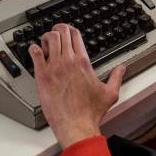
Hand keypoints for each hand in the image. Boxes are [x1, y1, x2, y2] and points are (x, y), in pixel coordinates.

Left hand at [30, 23, 125, 148]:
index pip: (75, 34)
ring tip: (46, 43)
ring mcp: (54, 67)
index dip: (70, 29)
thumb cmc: (90, 112)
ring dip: (46, 37)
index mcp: (83, 62)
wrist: (76, 126)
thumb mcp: (110, 93)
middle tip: (56, 33)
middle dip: (58, 29)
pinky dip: (33, 49)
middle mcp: (68, 61)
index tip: (68, 32)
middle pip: (61, 32)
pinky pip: (35, 54)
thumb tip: (122, 68)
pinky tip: (35, 52)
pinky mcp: (42, 76)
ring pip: (49, 38)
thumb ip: (116, 77)